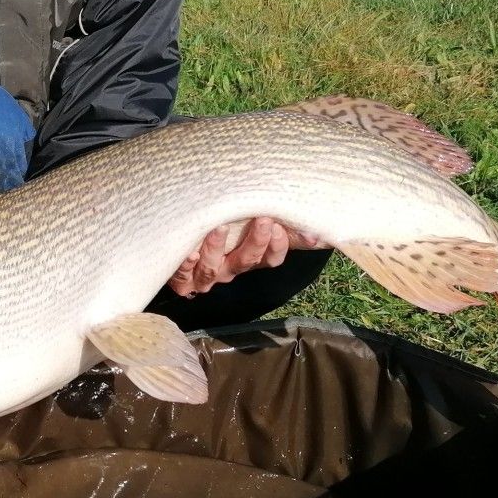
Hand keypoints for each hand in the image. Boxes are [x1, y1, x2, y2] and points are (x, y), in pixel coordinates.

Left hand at [168, 218, 320, 296]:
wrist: (178, 240)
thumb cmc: (220, 230)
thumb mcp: (251, 226)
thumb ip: (285, 229)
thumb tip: (320, 233)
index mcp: (250, 258)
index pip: (271, 258)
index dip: (278, 245)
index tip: (280, 226)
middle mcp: (230, 268)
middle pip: (246, 260)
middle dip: (256, 241)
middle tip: (263, 220)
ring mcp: (206, 275)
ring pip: (213, 267)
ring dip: (217, 249)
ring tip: (219, 229)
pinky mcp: (182, 278)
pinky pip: (184, 276)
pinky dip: (186, 265)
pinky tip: (189, 253)